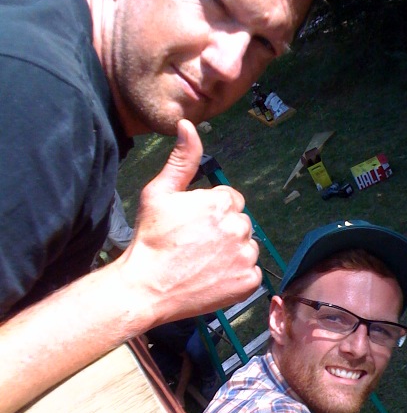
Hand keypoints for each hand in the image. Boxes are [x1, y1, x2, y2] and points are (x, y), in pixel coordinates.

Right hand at [118, 120, 260, 326]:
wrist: (147, 286)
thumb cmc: (151, 239)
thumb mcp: (159, 193)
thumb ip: (182, 159)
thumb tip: (188, 125)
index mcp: (222, 202)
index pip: (230, 200)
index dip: (211, 213)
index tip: (192, 226)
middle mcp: (239, 226)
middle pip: (241, 223)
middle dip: (224, 231)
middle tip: (196, 246)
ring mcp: (246, 255)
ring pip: (248, 247)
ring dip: (233, 253)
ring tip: (204, 263)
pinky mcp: (248, 281)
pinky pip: (252, 274)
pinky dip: (238, 276)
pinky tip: (215, 278)